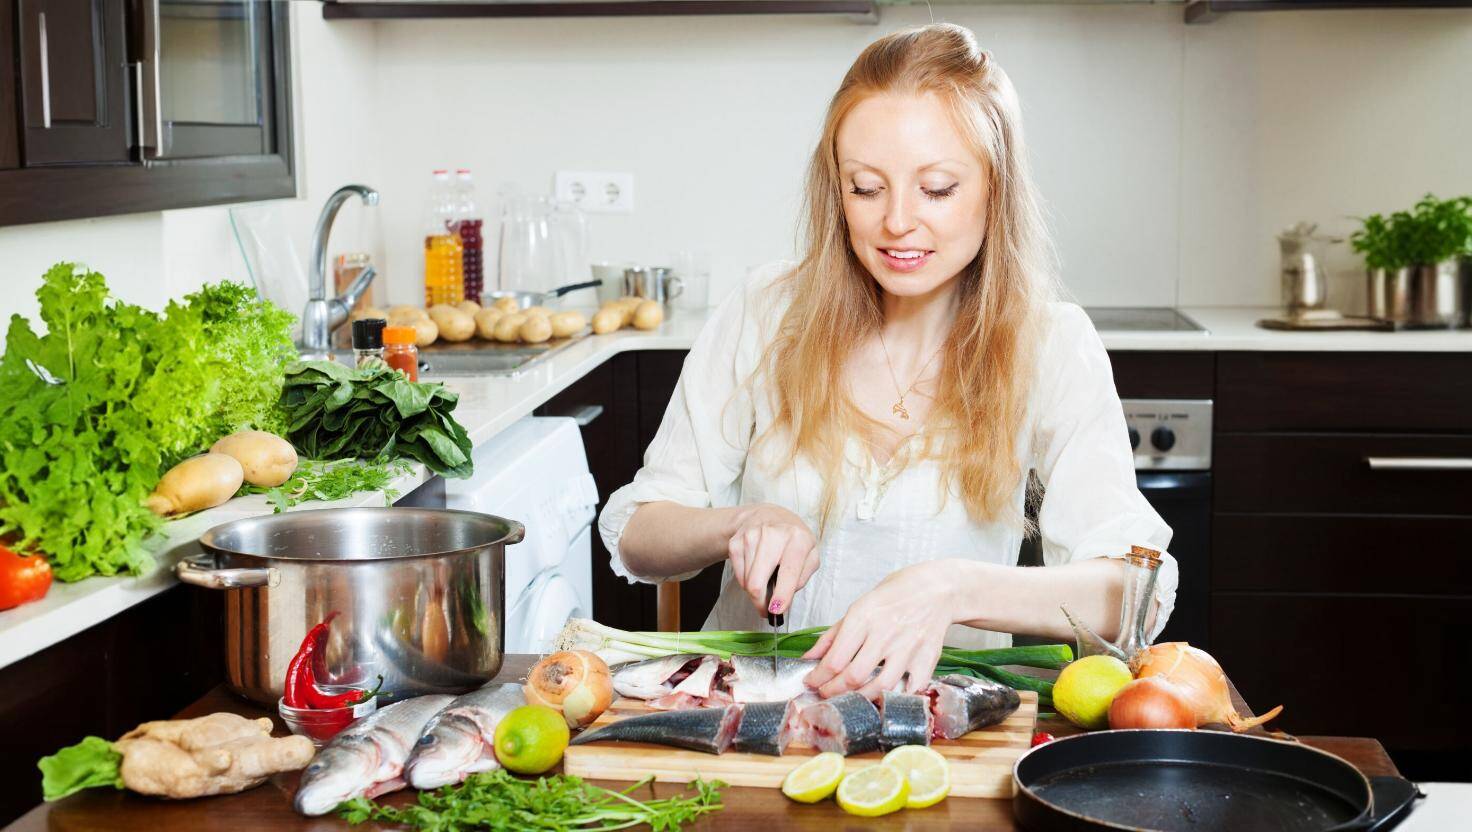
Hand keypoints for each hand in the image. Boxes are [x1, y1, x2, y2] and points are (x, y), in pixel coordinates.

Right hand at [726, 503, 818, 617]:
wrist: (767, 516)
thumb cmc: (792, 539)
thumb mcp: (810, 555)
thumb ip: (802, 576)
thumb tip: (785, 597)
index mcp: (797, 539)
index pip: (788, 572)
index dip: (782, 595)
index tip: (776, 610)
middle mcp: (773, 535)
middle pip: (757, 582)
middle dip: (760, 602)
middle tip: (766, 609)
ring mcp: (750, 537)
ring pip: (746, 582)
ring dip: (755, 590)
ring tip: (765, 580)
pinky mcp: (735, 543)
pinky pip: (738, 575)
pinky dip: (746, 580)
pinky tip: (756, 570)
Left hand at [802, 560, 956, 697]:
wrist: (936, 589)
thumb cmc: (895, 595)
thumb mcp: (858, 606)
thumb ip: (832, 635)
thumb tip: (809, 657)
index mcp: (864, 617)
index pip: (835, 658)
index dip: (819, 677)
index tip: (811, 682)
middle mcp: (885, 634)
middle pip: (854, 676)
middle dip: (834, 691)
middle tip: (826, 694)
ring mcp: (908, 648)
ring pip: (880, 687)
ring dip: (860, 699)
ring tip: (849, 698)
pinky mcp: (928, 659)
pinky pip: (911, 689)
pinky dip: (897, 698)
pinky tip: (885, 698)